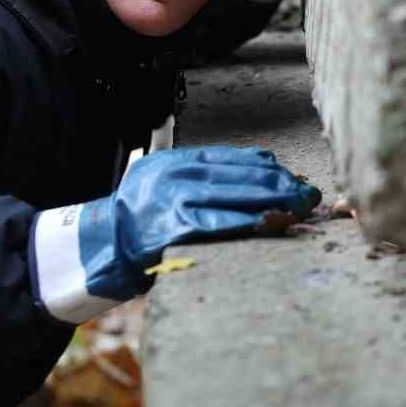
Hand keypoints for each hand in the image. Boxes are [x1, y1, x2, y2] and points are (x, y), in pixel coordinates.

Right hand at [30, 146, 320, 322]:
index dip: (267, 168)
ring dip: (271, 201)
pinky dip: (247, 222)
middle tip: (307, 194)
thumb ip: (202, 180)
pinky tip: (271, 223)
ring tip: (299, 207)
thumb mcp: (165, 188)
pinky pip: (218, 223)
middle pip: (237, 174)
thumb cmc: (140, 224)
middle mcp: (172, 175)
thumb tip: (261, 174)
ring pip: (232, 195)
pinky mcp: (170, 228)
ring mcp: (169, 200)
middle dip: (278, 184)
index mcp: (173, 162)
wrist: (98, 248)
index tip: (292, 177)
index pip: (229, 158)